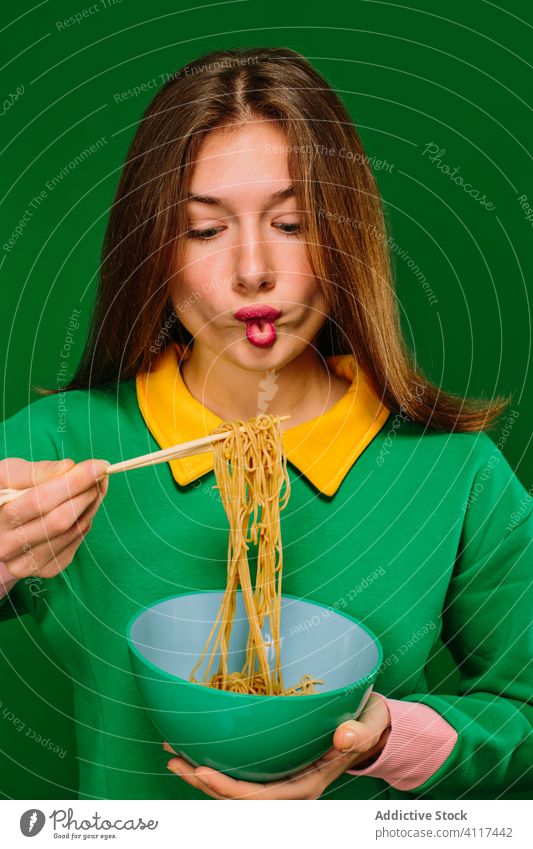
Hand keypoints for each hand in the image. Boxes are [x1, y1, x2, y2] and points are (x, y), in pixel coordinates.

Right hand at [0, 457, 109, 578]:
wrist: (1, 525)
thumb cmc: (6, 492)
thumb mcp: (11, 474)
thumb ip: (37, 471)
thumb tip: (69, 467)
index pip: (41, 501)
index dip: (74, 482)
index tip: (98, 466)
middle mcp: (8, 547)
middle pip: (60, 520)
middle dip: (87, 493)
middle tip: (100, 474)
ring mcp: (28, 562)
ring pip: (73, 531)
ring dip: (92, 505)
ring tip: (94, 486)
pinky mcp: (47, 569)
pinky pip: (77, 540)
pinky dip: (87, 518)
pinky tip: (84, 505)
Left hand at [164, 691, 390, 798]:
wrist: (369, 729)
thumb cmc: (366, 727)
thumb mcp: (367, 728)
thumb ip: (358, 735)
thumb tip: (342, 738)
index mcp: (307, 786)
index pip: (262, 799)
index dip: (230, 789)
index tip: (202, 771)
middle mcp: (288, 789)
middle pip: (238, 798)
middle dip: (204, 784)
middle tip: (175, 761)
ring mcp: (278, 780)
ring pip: (233, 789)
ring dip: (201, 775)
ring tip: (173, 755)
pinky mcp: (272, 768)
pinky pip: (239, 773)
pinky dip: (215, 763)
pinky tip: (195, 747)